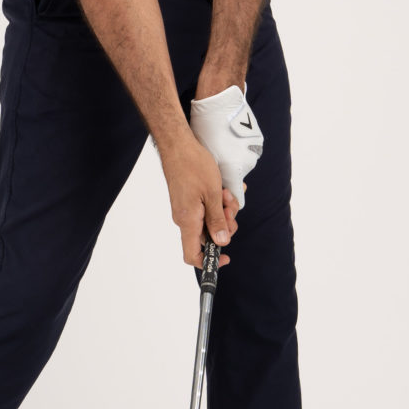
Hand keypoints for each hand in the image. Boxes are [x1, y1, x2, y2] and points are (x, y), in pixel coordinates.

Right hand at [159, 133, 240, 267]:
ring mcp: (186, 209)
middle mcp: (184, 219)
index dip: (208, 262)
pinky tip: (222, 190)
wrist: (178, 145)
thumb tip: (222, 243)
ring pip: (209, 221)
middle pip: (207, 236)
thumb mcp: (212, 195)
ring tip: (226, 193)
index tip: (225, 257)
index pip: (191, 255)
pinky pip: (206, 209)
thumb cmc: (193, 166)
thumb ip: (217, 221)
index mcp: (188, 221)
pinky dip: (217, 203)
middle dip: (225, 225)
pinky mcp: (189, 201)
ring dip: (223, 211)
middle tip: (230, 207)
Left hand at [189, 83, 263, 207]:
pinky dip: (238, 149)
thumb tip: (214, 195)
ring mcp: (254, 151)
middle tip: (213, 166)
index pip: (236, 198)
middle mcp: (248, 163)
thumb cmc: (206, 128)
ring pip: (241, 165)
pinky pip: (246, 151)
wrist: (220, 101)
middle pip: (237, 180)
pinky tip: (228, 140)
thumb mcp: (204, 157)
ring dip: (231, 161)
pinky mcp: (257, 140)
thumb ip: (212, 180)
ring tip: (219, 148)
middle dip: (226, 178)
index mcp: (233, 171)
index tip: (218, 197)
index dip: (226, 200)